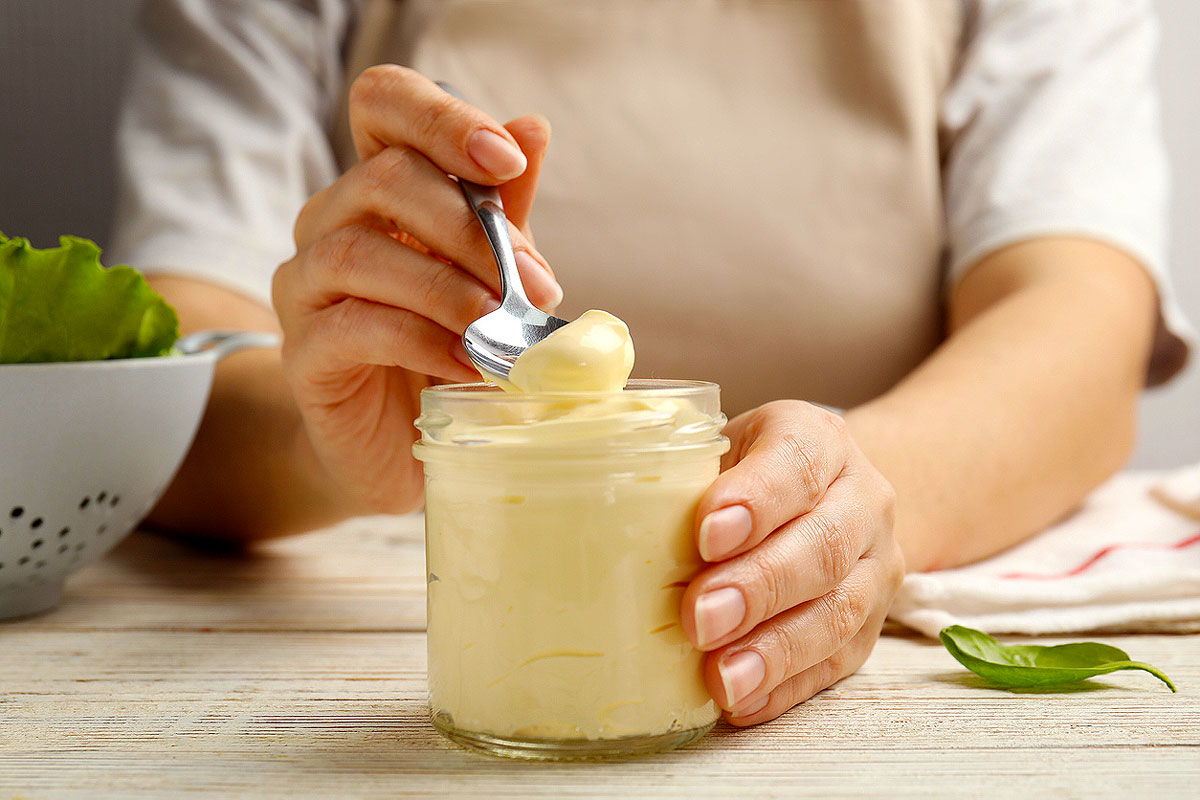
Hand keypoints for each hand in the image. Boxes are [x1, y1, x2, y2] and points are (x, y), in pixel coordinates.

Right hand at [272, 66, 560, 513]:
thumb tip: (533, 126)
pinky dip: (421, 340)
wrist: (399, 447)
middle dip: (468, 227)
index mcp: (378, 187)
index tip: (507, 160)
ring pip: (359, 253)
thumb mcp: (489, 272)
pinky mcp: (303, 353)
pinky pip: (354, 326)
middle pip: (381, 177)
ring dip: (446, 288)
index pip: (382, 103)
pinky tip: (466, 362)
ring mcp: (306, 286)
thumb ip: (503, 208)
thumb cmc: (446, 345)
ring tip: (501, 327)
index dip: (441, 118)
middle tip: (531, 284)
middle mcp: (330, 223)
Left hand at [680, 400, 902, 724]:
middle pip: (823, 546)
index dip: (756, 500)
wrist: (822, 499)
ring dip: (774, 650)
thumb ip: (674, 472)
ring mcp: (874, 567)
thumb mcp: (713, 449)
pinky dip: (786, 687)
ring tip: (722, 678)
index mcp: (817, 439)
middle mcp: (860, 499)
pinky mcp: (869, 628)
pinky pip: (835, 663)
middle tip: (700, 618)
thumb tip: (594, 511)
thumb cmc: (742, 474)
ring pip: (838, 611)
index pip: (797, 461)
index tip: (706, 535)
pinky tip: (742, 701)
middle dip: (758, 587)